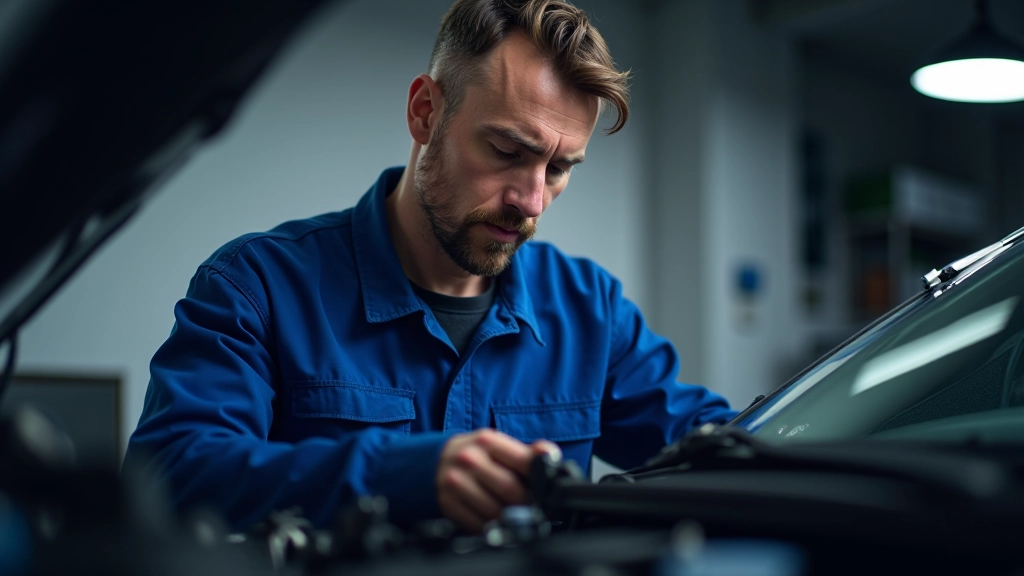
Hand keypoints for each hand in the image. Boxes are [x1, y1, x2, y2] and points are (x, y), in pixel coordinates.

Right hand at [436, 428, 560, 532]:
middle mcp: (469, 458)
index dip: (540, 479)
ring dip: (510, 519)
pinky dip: (491, 528)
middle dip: (527, 504)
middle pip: (511, 489)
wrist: (436, 462)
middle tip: (535, 510)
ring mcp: (455, 481)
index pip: (524, 461)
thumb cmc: (477, 455)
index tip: (547, 491)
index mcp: (487, 440)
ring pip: (494, 511)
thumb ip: (527, 452)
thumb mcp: (498, 447)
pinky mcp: (446, 503)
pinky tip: (495, 523)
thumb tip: (550, 455)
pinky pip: (476, 524)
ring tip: (516, 517)